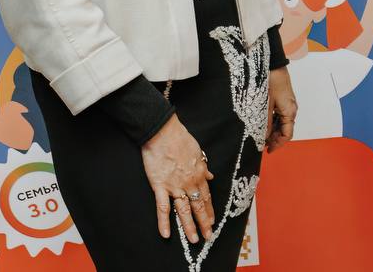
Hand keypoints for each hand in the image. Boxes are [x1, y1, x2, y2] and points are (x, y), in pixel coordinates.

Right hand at [141, 115, 213, 243]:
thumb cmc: (180, 138)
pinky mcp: (160, 186)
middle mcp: (189, 183)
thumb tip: (210, 176)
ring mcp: (175, 186)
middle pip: (198, 206)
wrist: (163, 133)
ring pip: (184, 211)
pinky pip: (162, 207)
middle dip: (204, 223)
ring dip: (189, 227)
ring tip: (194, 240)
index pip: (206, 196)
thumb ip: (204, 166)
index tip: (212, 220)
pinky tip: (166, 234)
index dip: (210, 209)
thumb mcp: (197, 151)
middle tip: (208, 236)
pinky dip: (164, 222)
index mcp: (199, 174)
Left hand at [265, 66, 296, 152]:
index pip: (287, 134)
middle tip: (261, 144)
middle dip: (274, 138)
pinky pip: (279, 115)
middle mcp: (291, 109)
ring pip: (281, 123)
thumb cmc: (271, 80)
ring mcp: (287, 104)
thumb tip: (263, 136)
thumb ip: (265, 121)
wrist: (274, 64)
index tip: (268, 150)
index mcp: (289, 111)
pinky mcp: (283, 99)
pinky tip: (262, 122)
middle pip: (284, 129)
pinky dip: (271, 121)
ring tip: (260, 135)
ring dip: (272, 130)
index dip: (278, 144)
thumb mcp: (266, 103)